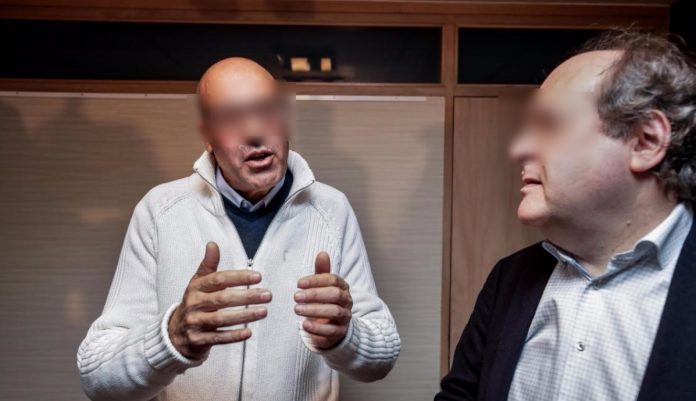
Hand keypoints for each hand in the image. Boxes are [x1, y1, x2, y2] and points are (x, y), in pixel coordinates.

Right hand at [168, 242, 271, 359]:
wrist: (175, 333)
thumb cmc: (194, 303)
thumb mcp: (197, 282)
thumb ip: (208, 265)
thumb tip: (213, 244)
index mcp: (196, 287)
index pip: (218, 280)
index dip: (238, 277)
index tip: (258, 276)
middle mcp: (194, 304)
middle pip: (222, 299)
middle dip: (246, 297)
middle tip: (267, 295)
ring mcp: (195, 323)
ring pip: (221, 320)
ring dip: (244, 316)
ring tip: (264, 311)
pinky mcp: (197, 340)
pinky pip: (217, 338)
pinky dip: (233, 336)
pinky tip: (249, 332)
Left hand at [294, 252, 352, 348]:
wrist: (334, 327)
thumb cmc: (326, 302)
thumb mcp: (323, 286)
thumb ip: (322, 271)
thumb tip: (322, 253)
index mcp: (343, 287)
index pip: (333, 280)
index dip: (316, 280)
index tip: (299, 283)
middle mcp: (347, 301)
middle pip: (335, 295)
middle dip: (314, 295)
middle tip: (296, 296)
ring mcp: (344, 318)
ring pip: (334, 312)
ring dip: (314, 310)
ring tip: (296, 309)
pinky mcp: (339, 333)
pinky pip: (331, 331)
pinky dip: (317, 328)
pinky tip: (304, 325)